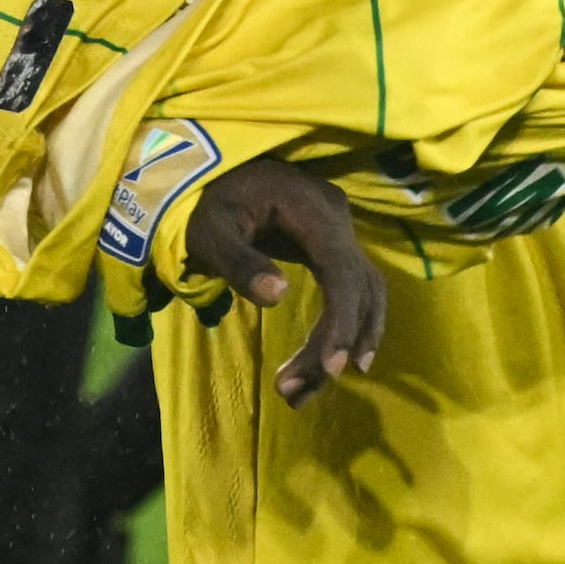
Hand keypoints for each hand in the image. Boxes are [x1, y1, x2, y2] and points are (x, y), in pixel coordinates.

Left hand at [180, 156, 387, 403]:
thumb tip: (278, 296)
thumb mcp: (208, 230)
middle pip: (356, 289)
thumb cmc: (202, 201)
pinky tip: (332, 361)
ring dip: (342, 343)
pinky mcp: (329, 243)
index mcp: (311, 209)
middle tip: (292, 393)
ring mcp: (337, 228)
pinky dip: (346, 325)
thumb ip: (240, 262)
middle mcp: (336, 216)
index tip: (333, 370)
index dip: (342, 321)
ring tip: (304, 392)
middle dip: (332, 346)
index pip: (342, 271)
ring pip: (362, 293)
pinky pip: (351, 287)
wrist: (205, 170)